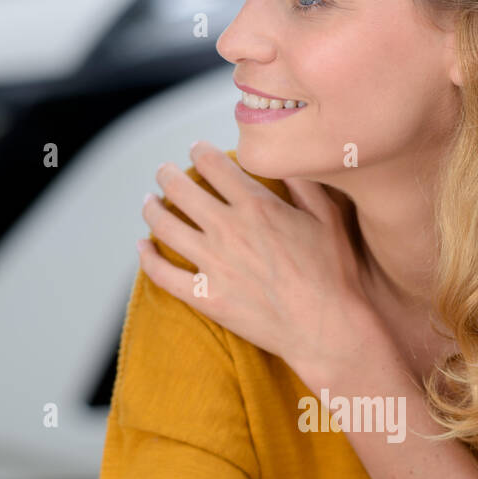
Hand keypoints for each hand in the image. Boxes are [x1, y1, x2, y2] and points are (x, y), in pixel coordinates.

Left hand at [137, 142, 374, 377]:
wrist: (326, 329)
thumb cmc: (334, 275)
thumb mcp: (329, 218)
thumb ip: (304, 185)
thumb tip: (286, 161)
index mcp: (256, 206)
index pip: (212, 164)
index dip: (199, 151)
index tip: (196, 150)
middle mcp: (228, 229)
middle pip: (179, 188)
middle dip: (167, 173)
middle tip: (164, 171)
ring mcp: (212, 264)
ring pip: (163, 225)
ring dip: (151, 208)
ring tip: (150, 203)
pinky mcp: (205, 297)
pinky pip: (162, 274)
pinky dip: (147, 257)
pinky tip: (143, 247)